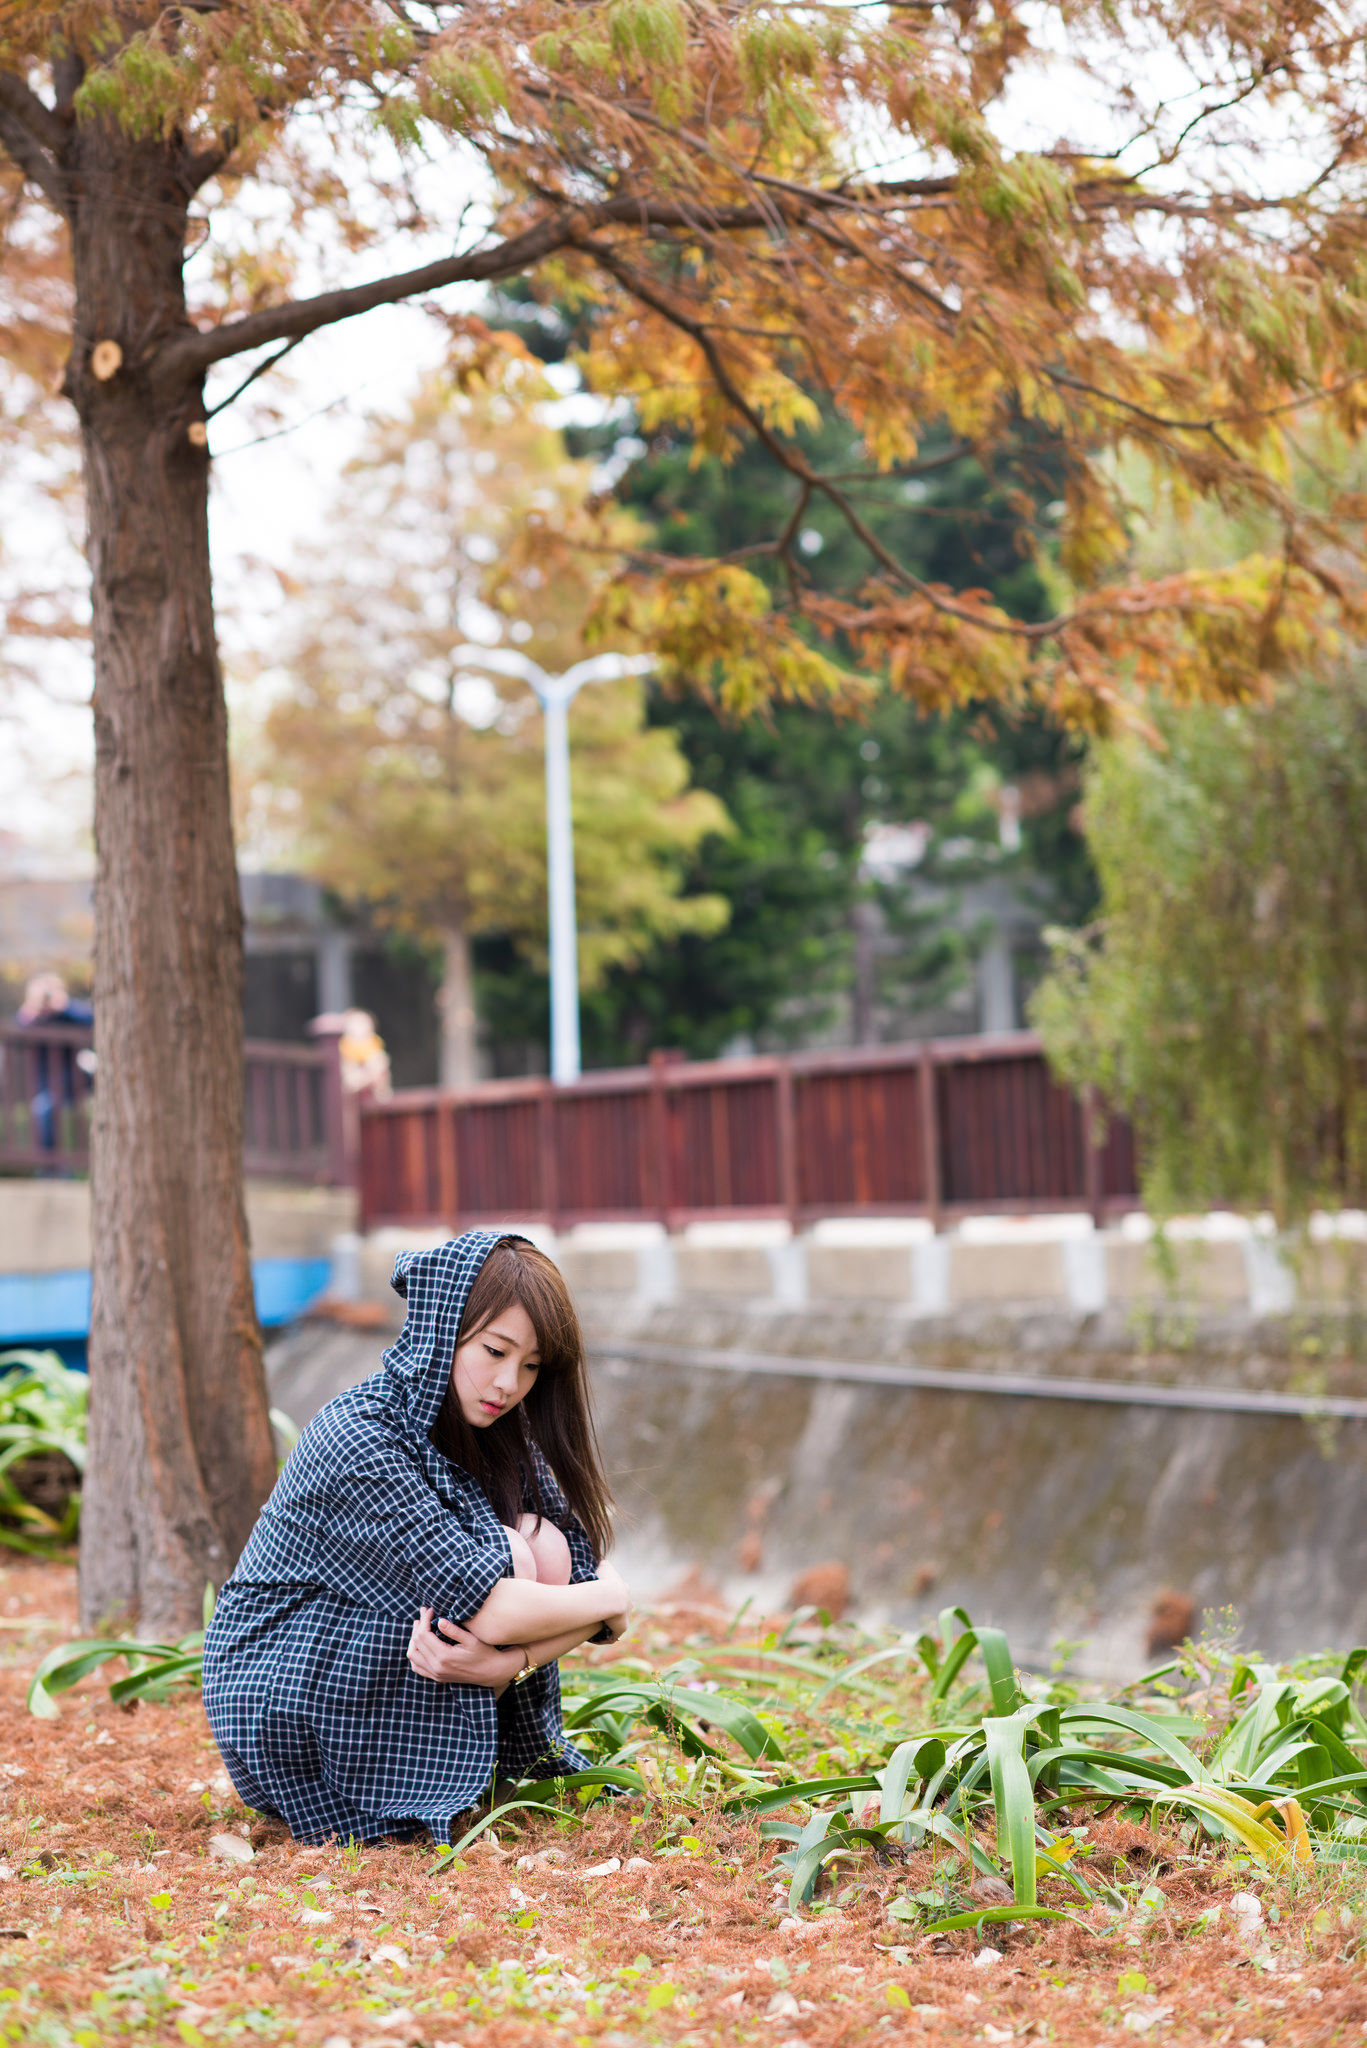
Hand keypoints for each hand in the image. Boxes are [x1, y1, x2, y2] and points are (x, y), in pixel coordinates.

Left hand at [407, 1607, 522, 1690]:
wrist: (490, 1672)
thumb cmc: (483, 1652)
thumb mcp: (471, 1639)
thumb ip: (454, 1630)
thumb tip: (439, 1620)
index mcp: (444, 1656)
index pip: (424, 1635)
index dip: (425, 1619)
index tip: (431, 1609)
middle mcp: (436, 1667)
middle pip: (416, 1643)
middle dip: (418, 1625)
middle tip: (424, 1613)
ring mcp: (435, 1674)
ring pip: (413, 1655)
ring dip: (413, 1639)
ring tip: (420, 1626)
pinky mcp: (437, 1677)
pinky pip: (417, 1667)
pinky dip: (415, 1654)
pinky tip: (420, 1644)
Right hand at [594, 1562, 631, 1641]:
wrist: (610, 1596)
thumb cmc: (604, 1580)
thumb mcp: (604, 1566)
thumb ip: (602, 1564)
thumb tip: (600, 1562)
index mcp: (624, 1590)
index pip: (620, 1594)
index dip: (610, 1596)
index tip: (600, 1600)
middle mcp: (628, 1604)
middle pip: (621, 1609)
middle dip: (612, 1612)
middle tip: (597, 1615)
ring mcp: (626, 1617)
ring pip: (617, 1623)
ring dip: (608, 1625)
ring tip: (594, 1628)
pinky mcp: (621, 1628)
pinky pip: (612, 1636)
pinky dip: (604, 1638)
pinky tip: (595, 1639)